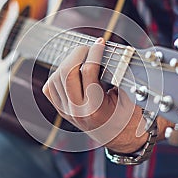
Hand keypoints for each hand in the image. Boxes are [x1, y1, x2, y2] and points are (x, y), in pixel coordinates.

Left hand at [42, 38, 173, 153]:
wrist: (118, 135)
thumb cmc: (126, 115)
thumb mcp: (127, 96)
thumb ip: (118, 76)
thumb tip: (111, 53)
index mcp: (95, 108)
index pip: (88, 71)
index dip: (94, 52)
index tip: (100, 42)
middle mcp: (77, 110)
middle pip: (67, 72)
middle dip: (78, 54)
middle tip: (89, 48)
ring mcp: (66, 111)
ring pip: (56, 78)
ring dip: (67, 62)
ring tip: (81, 57)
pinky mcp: (61, 110)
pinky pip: (49, 88)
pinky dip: (57, 75)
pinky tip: (70, 71)